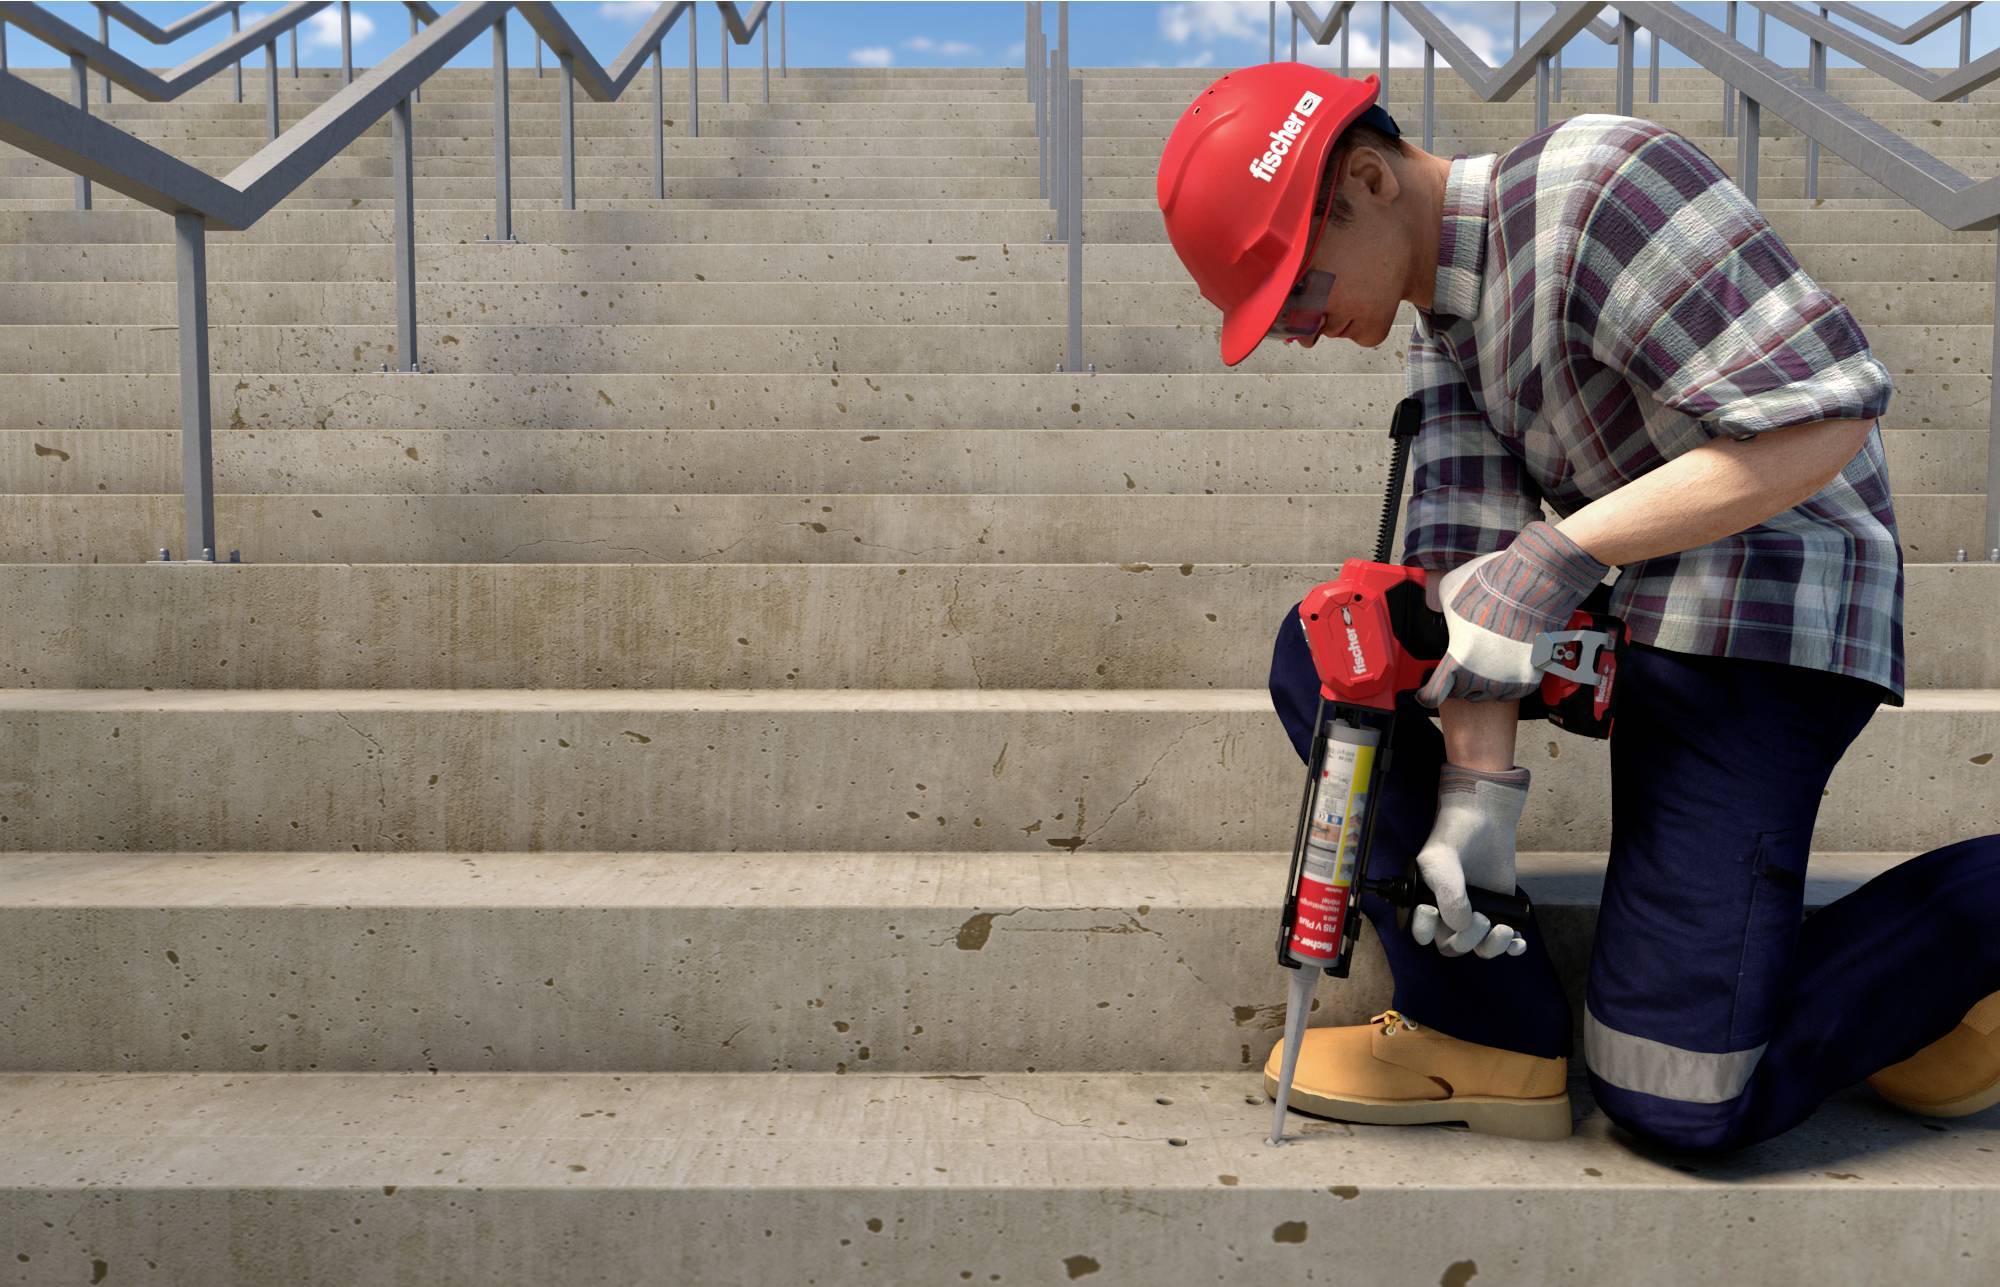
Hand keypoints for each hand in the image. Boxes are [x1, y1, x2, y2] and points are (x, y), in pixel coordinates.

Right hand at [1410, 761, 1531, 959]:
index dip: (1428, 931)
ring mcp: (1475, 915)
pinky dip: (1513, 946)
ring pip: (1479, 948)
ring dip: (1492, 946)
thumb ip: (1448, 896)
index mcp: (1426, 904)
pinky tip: (1519, 941)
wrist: (1484, 819)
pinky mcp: (1500, 911)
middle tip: (1480, 917)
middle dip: (1467, 938)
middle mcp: (1449, 914)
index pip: (1424, 934)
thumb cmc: (1453, 838)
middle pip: (1454, 945)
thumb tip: (1463, 925)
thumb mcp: (1441, 864)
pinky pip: (1505, 941)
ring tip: (1502, 930)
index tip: (1434, 910)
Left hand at [1417, 521, 1608, 707]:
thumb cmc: (1492, 584)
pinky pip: (1516, 689)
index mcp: (1460, 660)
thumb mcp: (1449, 592)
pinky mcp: (1535, 674)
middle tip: (1459, 669)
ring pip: (1492, 694)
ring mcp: (1512, 678)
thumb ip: (1442, 613)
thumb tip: (1443, 615)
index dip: (1427, 695)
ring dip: (1485, 684)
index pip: (1435, 694)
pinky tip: (1505, 668)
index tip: (1426, 694)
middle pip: (1465, 693)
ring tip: (1484, 665)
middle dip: (1458, 683)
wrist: (1536, 581)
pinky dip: (1509, 682)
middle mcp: (1486, 676)